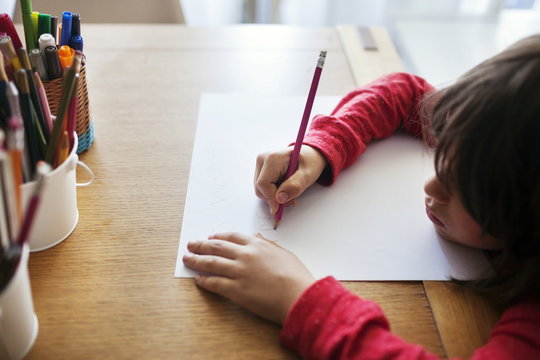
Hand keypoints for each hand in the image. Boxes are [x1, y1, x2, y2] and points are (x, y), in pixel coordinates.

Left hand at [182, 232, 315, 323]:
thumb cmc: (296, 276)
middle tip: (191, 245)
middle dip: (201, 245)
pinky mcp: (236, 290)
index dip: (218, 237)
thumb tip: (257, 236)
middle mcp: (245, 255)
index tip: (210, 237)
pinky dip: (204, 281)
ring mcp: (239, 272)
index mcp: (257, 245)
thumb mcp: (284, 253)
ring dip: (196, 260)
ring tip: (187, 259)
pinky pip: (215, 283)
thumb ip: (268, 244)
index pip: (231, 237)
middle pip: (216, 247)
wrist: (299, 296)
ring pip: (211, 263)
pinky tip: (198, 279)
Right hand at [254, 145, 326, 213]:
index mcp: (273, 157)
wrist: (308, 157)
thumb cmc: (309, 163)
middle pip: (259, 188)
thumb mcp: (308, 175)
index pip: (263, 183)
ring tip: (290, 194)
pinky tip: (284, 191)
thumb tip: (279, 199)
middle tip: (292, 200)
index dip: (271, 198)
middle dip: (274, 199)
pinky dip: (273, 195)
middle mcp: (263, 159)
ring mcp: (260, 165)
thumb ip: (295, 186)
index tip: (280, 208)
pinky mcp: (260, 171)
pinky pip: (262, 189)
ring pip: (260, 191)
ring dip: (274, 198)